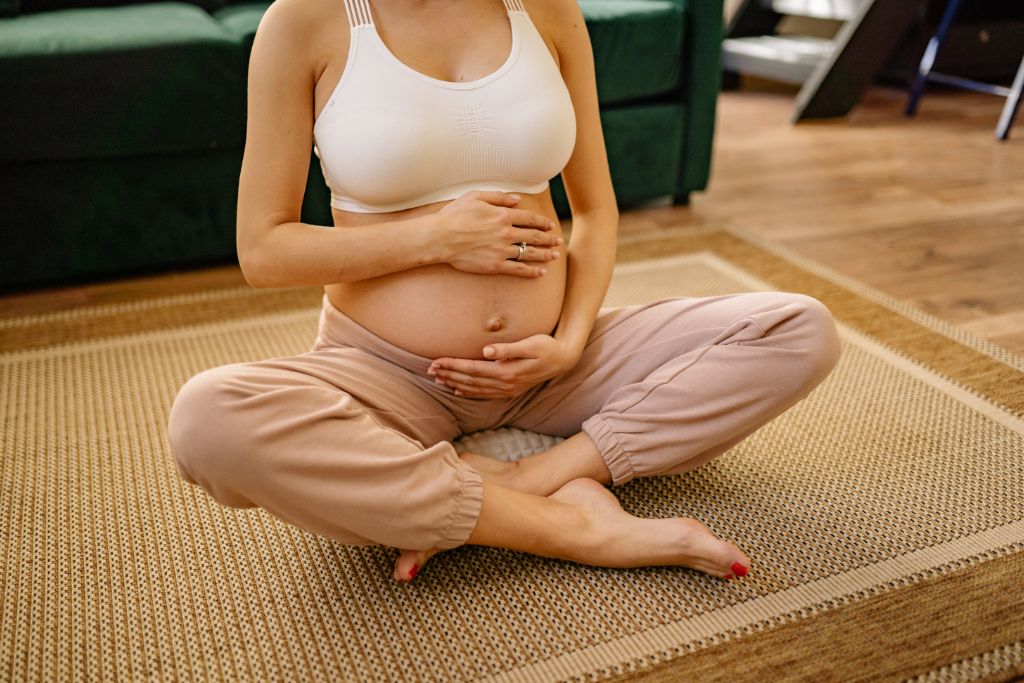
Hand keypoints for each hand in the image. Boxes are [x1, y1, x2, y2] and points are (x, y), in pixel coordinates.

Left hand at [428, 334, 579, 397]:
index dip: (453, 365)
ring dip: (454, 383)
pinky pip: (484, 393)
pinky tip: (457, 389)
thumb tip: (487, 350)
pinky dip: (468, 391)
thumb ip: (508, 348)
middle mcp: (505, 383)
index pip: (473, 369)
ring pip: (474, 388)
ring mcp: (507, 389)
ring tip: (437, 379)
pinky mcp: (510, 389)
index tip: (436, 361)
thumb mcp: (531, 344)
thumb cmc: (547, 347)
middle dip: (448, 374)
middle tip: (428, 369)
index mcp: (507, 372)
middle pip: (470, 380)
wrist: (563, 360)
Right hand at [433, 190, 562, 277]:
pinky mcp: (495, 265)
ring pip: (530, 253)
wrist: (440, 237)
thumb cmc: (454, 215)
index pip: (530, 219)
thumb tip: (517, 199)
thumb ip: (498, 197)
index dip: (542, 222)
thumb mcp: (475, 197)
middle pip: (534, 236)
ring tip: (554, 256)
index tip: (550, 225)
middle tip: (558, 241)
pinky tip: (540, 272)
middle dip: (548, 238)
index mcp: (502, 215)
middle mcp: (506, 233)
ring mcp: (502, 250)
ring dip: (545, 254)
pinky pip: (518, 269)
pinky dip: (531, 271)